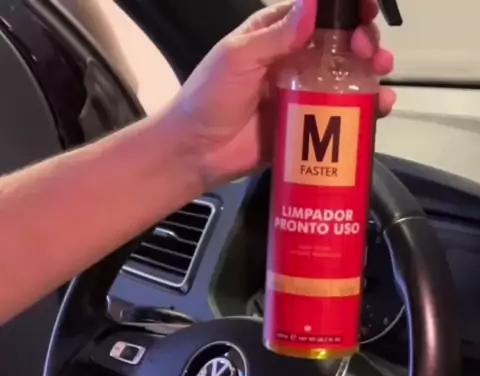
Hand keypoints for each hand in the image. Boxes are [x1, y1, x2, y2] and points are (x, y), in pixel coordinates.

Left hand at [173, 0, 394, 188]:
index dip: (346, 7)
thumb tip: (314, 5)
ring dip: (370, 72)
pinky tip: (379, 109)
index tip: (366, 9)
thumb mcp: (237, 58)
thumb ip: (275, 35)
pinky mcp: (307, 129)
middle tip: (369, 52)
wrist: (194, 154)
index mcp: (275, 35)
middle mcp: (293, 60)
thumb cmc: (207, 99)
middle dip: (363, 40)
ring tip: (380, 75)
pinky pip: (341, 116)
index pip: (319, 11)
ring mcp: (302, 95)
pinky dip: (365, 110)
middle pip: (340, 43)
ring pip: (346, 77)